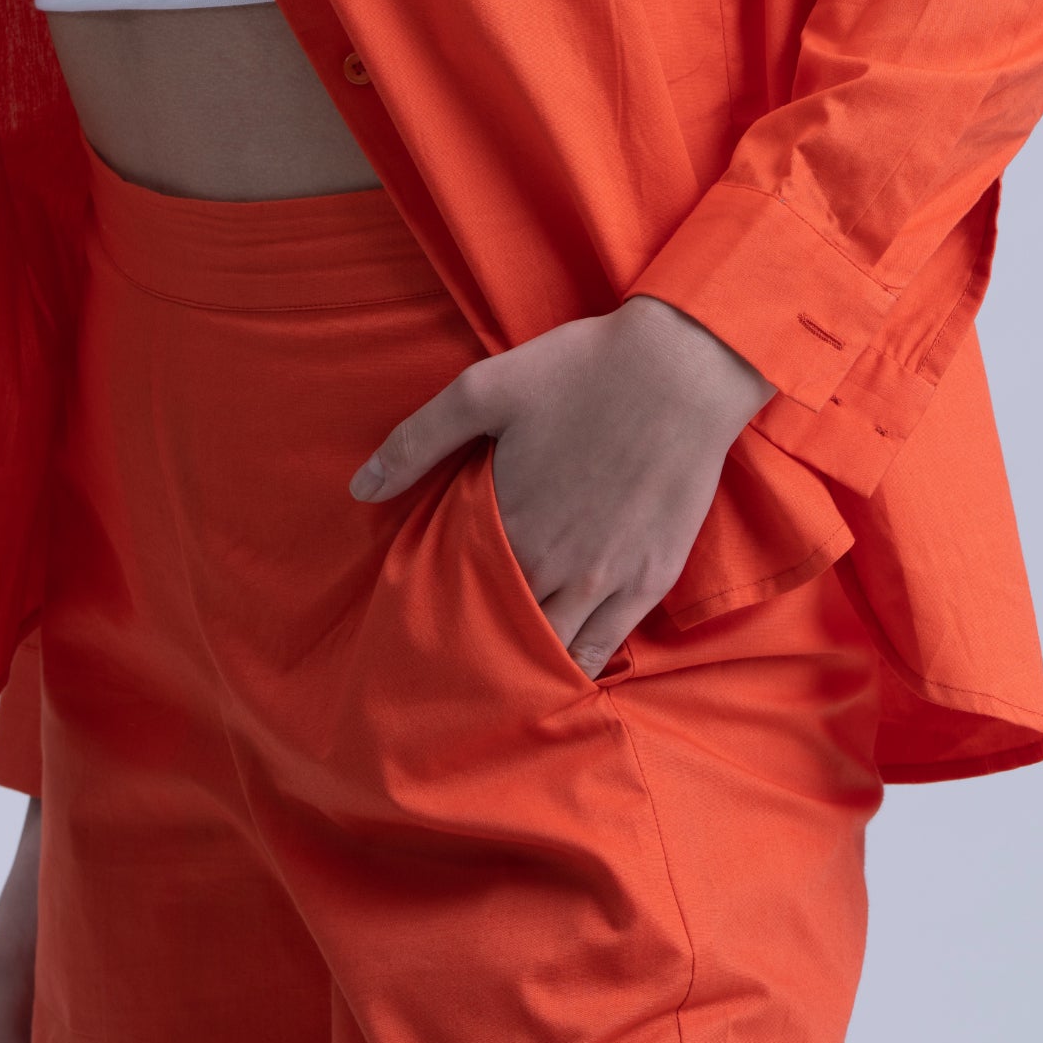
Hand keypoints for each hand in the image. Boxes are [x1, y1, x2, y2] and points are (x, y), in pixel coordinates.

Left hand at [350, 296, 774, 677]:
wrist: (681, 369)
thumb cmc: (581, 372)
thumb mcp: (484, 389)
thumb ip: (418, 440)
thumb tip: (361, 487)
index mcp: (507, 522)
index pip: (456, 589)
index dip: (436, 605)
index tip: (416, 620)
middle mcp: (552, 564)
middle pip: (498, 628)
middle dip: (473, 643)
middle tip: (450, 656)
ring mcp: (605, 579)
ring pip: (549, 649)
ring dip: (520, 662)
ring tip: (496, 671)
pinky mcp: (650, 579)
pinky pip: (604, 647)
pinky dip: (576, 667)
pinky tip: (556, 673)